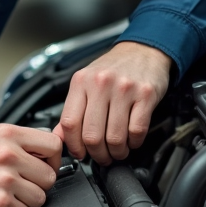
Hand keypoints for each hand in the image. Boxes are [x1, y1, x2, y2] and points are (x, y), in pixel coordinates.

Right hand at [0, 124, 62, 206]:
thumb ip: (24, 142)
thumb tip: (56, 145)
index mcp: (8, 134)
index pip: (53, 144)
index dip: (52, 159)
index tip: (43, 165)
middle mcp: (7, 154)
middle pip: (50, 175)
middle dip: (38, 183)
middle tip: (20, 182)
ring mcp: (4, 179)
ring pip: (40, 197)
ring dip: (27, 200)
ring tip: (9, 192)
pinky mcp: (0, 202)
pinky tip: (1, 202)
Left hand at [53, 41, 170, 165]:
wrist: (142, 50)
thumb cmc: (114, 68)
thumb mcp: (86, 82)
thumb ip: (73, 109)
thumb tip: (60, 136)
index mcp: (81, 81)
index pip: (69, 123)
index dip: (74, 146)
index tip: (80, 153)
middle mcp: (101, 83)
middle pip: (92, 135)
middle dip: (98, 154)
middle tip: (102, 156)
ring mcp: (124, 89)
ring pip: (115, 138)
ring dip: (117, 152)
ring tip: (118, 151)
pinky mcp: (145, 95)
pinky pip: (137, 131)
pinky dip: (134, 143)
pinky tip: (132, 140)